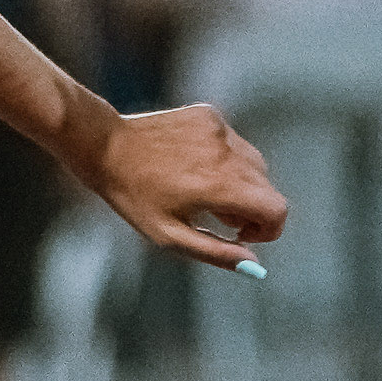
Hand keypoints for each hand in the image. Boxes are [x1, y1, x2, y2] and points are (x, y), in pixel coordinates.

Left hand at [87, 104, 287, 272]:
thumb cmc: (133, 196)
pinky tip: (193, 165)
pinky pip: (234, 143)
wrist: (105, 146)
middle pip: (267, 189)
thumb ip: (215, 253)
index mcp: (219, 185)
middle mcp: (226, 153)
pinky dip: (226, 159)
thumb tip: (254, 265)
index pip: (276, 210)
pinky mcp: (209, 115)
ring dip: (241, 183)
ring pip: (255, 164)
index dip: (269, 229)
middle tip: (217, 216)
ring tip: (204, 191)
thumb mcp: (169, 236)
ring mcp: (219, 129)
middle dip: (251, 209)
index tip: (243, 234)